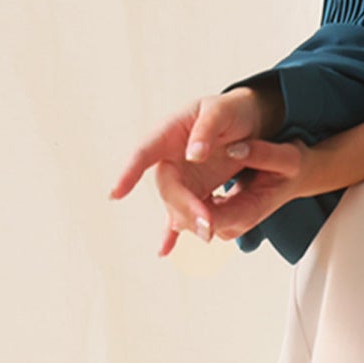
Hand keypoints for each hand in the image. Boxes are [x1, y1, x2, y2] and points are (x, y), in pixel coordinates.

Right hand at [109, 87, 301, 256]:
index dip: (129, 173)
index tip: (116, 194)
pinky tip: (165, 252)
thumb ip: (207, 130)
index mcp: (169, 133)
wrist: (246, 121)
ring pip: (176, 205)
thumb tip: (192, 154)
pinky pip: (181, 213)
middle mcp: (169, 158)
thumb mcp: (221, 111)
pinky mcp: (194, 191)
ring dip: (189, 222)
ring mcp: (181, 177)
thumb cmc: (230, 110)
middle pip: (167, 188)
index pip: (144, 153)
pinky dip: (174, 233)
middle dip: (184, 207)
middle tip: (207, 224)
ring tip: (209, 235)